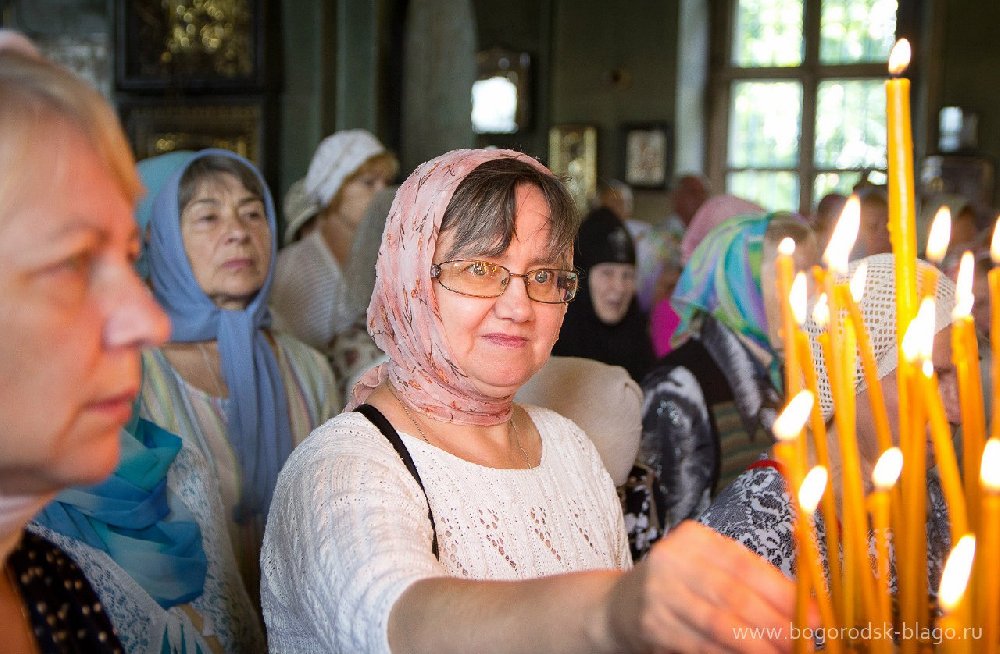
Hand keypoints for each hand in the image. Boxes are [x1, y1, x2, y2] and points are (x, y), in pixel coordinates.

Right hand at [610, 521, 811, 652]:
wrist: (618, 607)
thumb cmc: (677, 587)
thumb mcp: (707, 570)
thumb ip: (749, 582)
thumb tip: (804, 606)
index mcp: (694, 538)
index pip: (746, 565)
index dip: (783, 593)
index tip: (815, 615)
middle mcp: (672, 559)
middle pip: (734, 595)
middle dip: (776, 623)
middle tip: (805, 641)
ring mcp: (659, 592)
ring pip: (719, 623)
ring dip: (757, 644)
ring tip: (783, 653)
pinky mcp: (652, 624)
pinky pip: (699, 644)